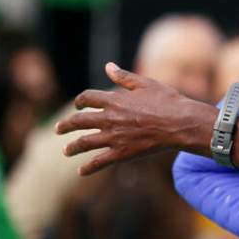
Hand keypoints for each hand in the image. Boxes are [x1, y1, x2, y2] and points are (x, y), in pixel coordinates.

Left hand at [56, 63, 215, 175]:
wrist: (181, 123)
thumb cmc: (167, 101)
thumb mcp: (146, 84)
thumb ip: (124, 77)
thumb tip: (107, 66)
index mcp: (114, 99)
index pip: (87, 98)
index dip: (80, 101)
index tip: (78, 105)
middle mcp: (109, 118)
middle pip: (79, 121)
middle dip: (66, 125)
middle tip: (58, 129)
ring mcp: (114, 137)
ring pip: (85, 142)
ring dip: (73, 147)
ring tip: (66, 150)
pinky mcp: (122, 153)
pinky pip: (100, 162)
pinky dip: (89, 167)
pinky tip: (81, 172)